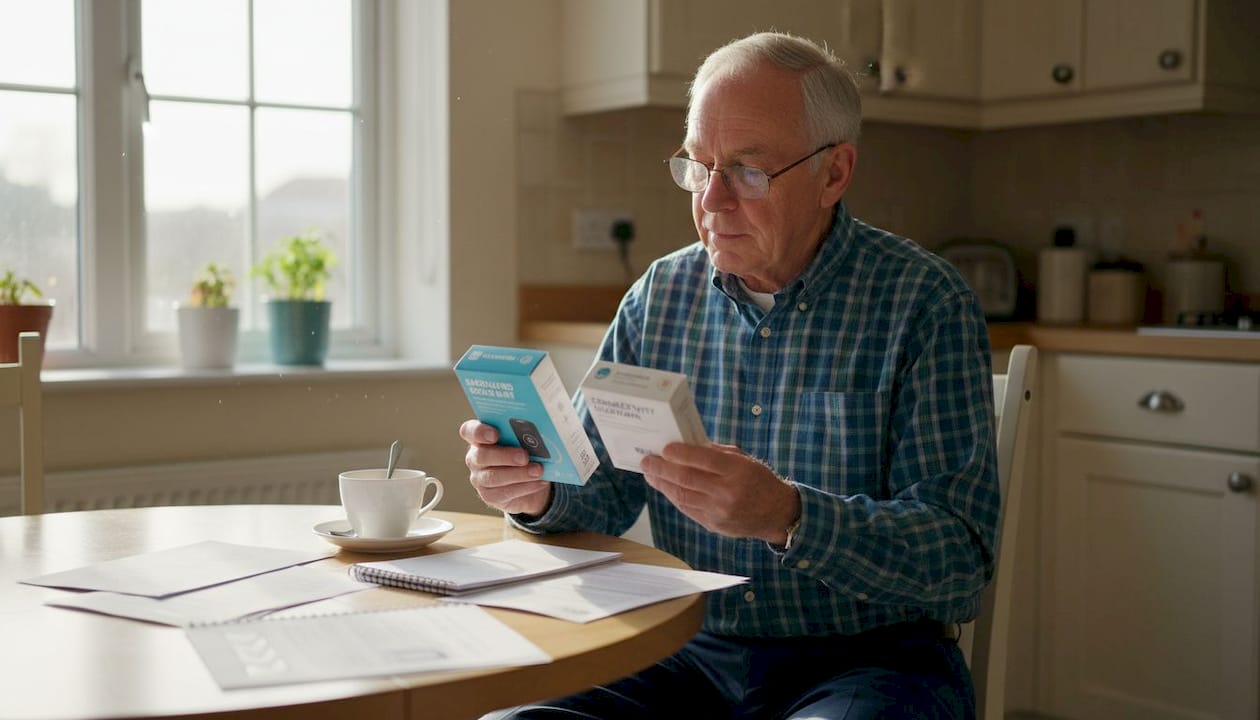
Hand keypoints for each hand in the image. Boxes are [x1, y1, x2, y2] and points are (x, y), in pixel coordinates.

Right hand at [459, 419, 551, 515]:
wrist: (529, 481)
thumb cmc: (524, 452)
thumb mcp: (523, 441)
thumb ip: (523, 436)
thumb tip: (538, 436)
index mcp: (480, 437)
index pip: (469, 430)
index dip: (479, 432)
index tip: (495, 434)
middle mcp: (475, 457)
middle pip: (481, 455)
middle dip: (504, 456)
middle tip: (524, 457)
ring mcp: (479, 478)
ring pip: (493, 477)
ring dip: (518, 474)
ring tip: (538, 471)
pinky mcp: (489, 496)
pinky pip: (505, 493)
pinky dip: (525, 487)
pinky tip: (540, 482)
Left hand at [640, 442, 799, 542]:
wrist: (776, 513)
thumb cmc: (758, 480)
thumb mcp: (743, 460)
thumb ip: (715, 453)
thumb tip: (685, 446)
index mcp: (737, 471)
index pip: (703, 459)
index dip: (680, 453)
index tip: (664, 448)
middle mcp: (727, 492)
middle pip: (686, 479)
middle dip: (662, 469)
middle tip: (646, 461)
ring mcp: (719, 511)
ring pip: (682, 496)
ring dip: (662, 484)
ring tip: (650, 474)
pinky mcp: (713, 524)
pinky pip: (687, 509)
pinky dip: (673, 497)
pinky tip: (665, 488)